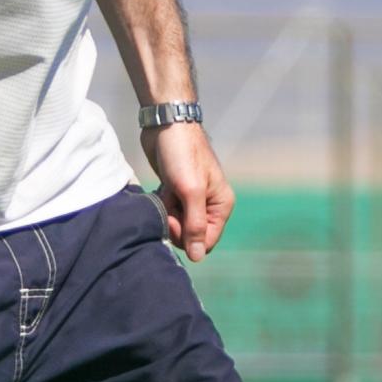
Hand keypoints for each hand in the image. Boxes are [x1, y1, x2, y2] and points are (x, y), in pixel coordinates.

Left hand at [146, 119, 232, 261]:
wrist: (165, 124)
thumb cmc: (182, 154)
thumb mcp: (190, 191)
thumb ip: (195, 225)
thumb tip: (197, 258)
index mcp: (221, 205)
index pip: (206, 242)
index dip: (187, 238)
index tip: (174, 220)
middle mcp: (209, 204)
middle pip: (190, 235)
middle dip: (175, 224)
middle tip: (168, 203)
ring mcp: (191, 198)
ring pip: (176, 224)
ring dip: (166, 212)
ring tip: (165, 191)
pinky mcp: (175, 192)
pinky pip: (167, 211)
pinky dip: (161, 204)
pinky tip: (160, 189)